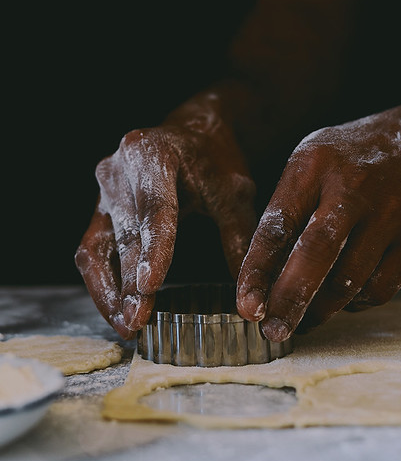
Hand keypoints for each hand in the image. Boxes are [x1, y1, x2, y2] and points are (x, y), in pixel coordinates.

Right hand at [75, 95, 256, 338]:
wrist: (192, 134)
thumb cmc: (215, 162)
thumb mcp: (234, 194)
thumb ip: (238, 240)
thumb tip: (249, 298)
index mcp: (154, 153)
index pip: (155, 207)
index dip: (153, 248)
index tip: (150, 286)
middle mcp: (119, 169)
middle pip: (124, 233)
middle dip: (129, 282)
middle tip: (138, 321)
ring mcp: (103, 190)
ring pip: (95, 247)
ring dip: (108, 290)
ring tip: (125, 326)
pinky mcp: (98, 208)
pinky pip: (92, 250)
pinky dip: (102, 282)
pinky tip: (117, 309)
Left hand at [236, 103, 400, 340]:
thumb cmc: (346, 159)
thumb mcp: (307, 165)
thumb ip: (285, 210)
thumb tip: (260, 274)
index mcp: (315, 164)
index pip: (279, 223)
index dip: (258, 270)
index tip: (246, 304)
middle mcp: (354, 187)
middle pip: (318, 253)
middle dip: (290, 300)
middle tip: (272, 330)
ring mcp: (391, 214)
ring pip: (350, 281)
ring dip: (320, 310)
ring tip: (299, 319)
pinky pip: (380, 289)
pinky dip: (354, 303)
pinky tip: (340, 297)